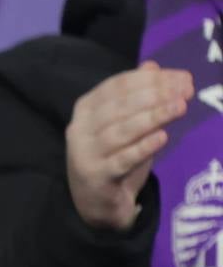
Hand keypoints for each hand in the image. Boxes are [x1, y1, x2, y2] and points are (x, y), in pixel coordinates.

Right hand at [65, 66, 193, 232]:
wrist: (96, 201)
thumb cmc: (113, 155)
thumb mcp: (123, 122)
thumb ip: (135, 94)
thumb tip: (152, 65)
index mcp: (86, 108)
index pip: (118, 86)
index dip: (151, 79)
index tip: (184, 78)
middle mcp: (80, 129)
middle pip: (119, 107)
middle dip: (156, 96)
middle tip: (186, 92)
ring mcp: (85, 154)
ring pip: (120, 132)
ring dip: (152, 118)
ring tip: (180, 108)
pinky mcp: (96, 177)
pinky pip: (122, 160)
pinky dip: (143, 148)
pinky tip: (163, 137)